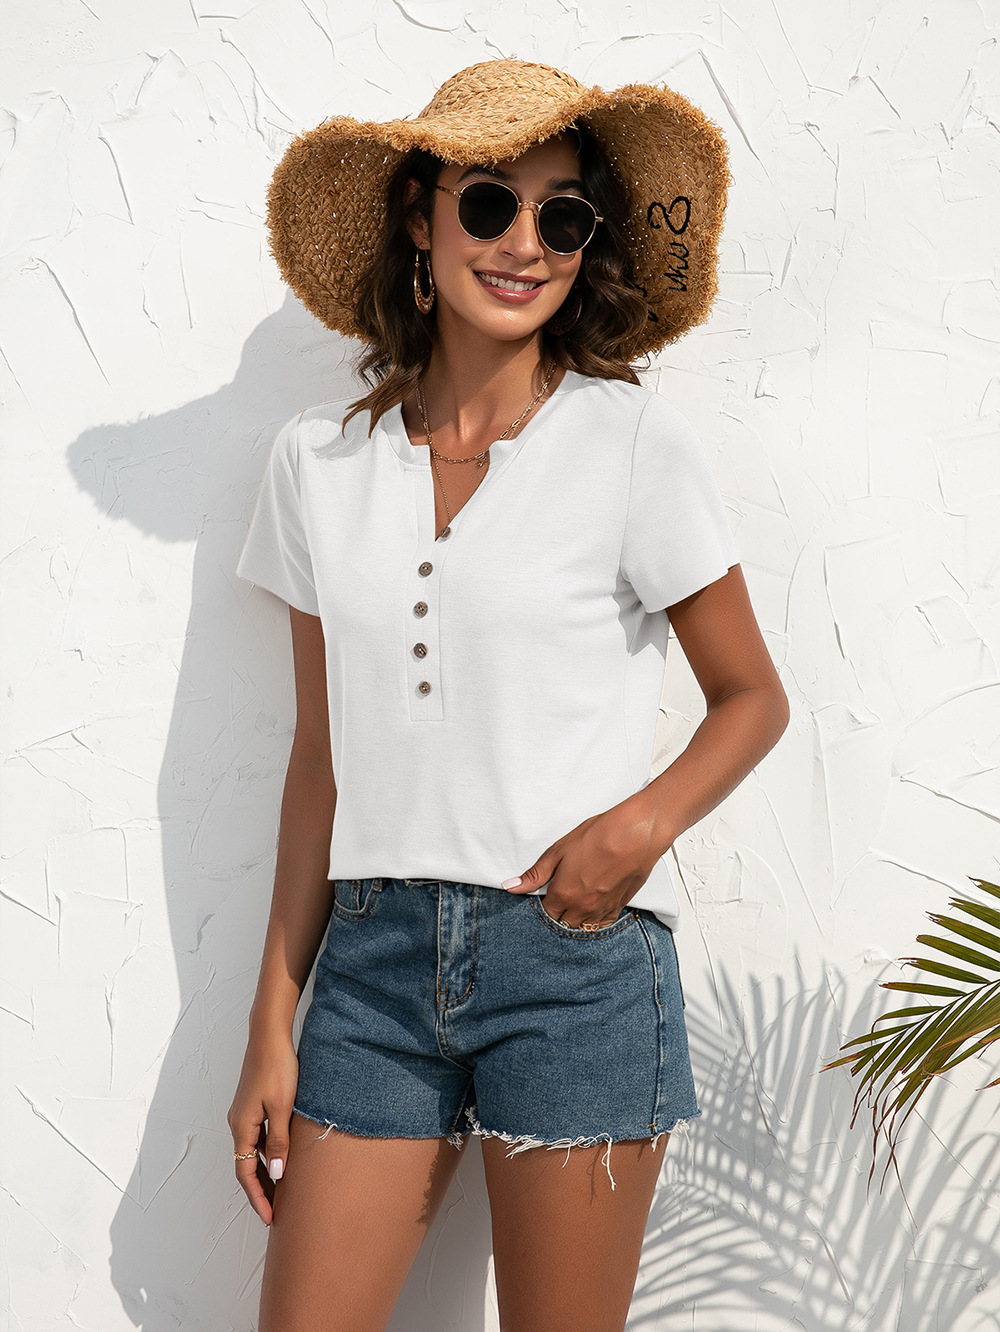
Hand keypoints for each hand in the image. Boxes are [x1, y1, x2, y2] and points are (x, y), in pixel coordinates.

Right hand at [227, 1030, 298, 1225]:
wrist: (269, 1035)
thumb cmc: (277, 1068)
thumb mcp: (283, 1108)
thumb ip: (279, 1143)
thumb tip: (276, 1174)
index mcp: (241, 1127)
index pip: (245, 1173)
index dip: (257, 1197)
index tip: (269, 1218)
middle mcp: (237, 1123)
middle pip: (246, 1166)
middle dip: (259, 1190)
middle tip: (276, 1212)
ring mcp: (243, 1113)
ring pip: (251, 1152)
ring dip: (264, 1172)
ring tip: (281, 1191)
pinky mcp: (252, 1104)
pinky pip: (257, 1138)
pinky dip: (267, 1153)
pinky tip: (281, 1158)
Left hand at [501, 798, 662, 927]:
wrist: (635, 834)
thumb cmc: (597, 837)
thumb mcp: (559, 851)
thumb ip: (535, 874)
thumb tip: (510, 887)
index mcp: (563, 894)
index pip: (546, 913)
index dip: (544, 904)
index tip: (547, 894)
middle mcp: (581, 908)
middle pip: (562, 923)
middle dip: (558, 913)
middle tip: (561, 896)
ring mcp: (601, 910)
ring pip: (582, 927)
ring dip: (575, 919)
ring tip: (576, 902)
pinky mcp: (618, 907)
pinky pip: (601, 925)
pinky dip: (594, 920)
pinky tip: (592, 907)